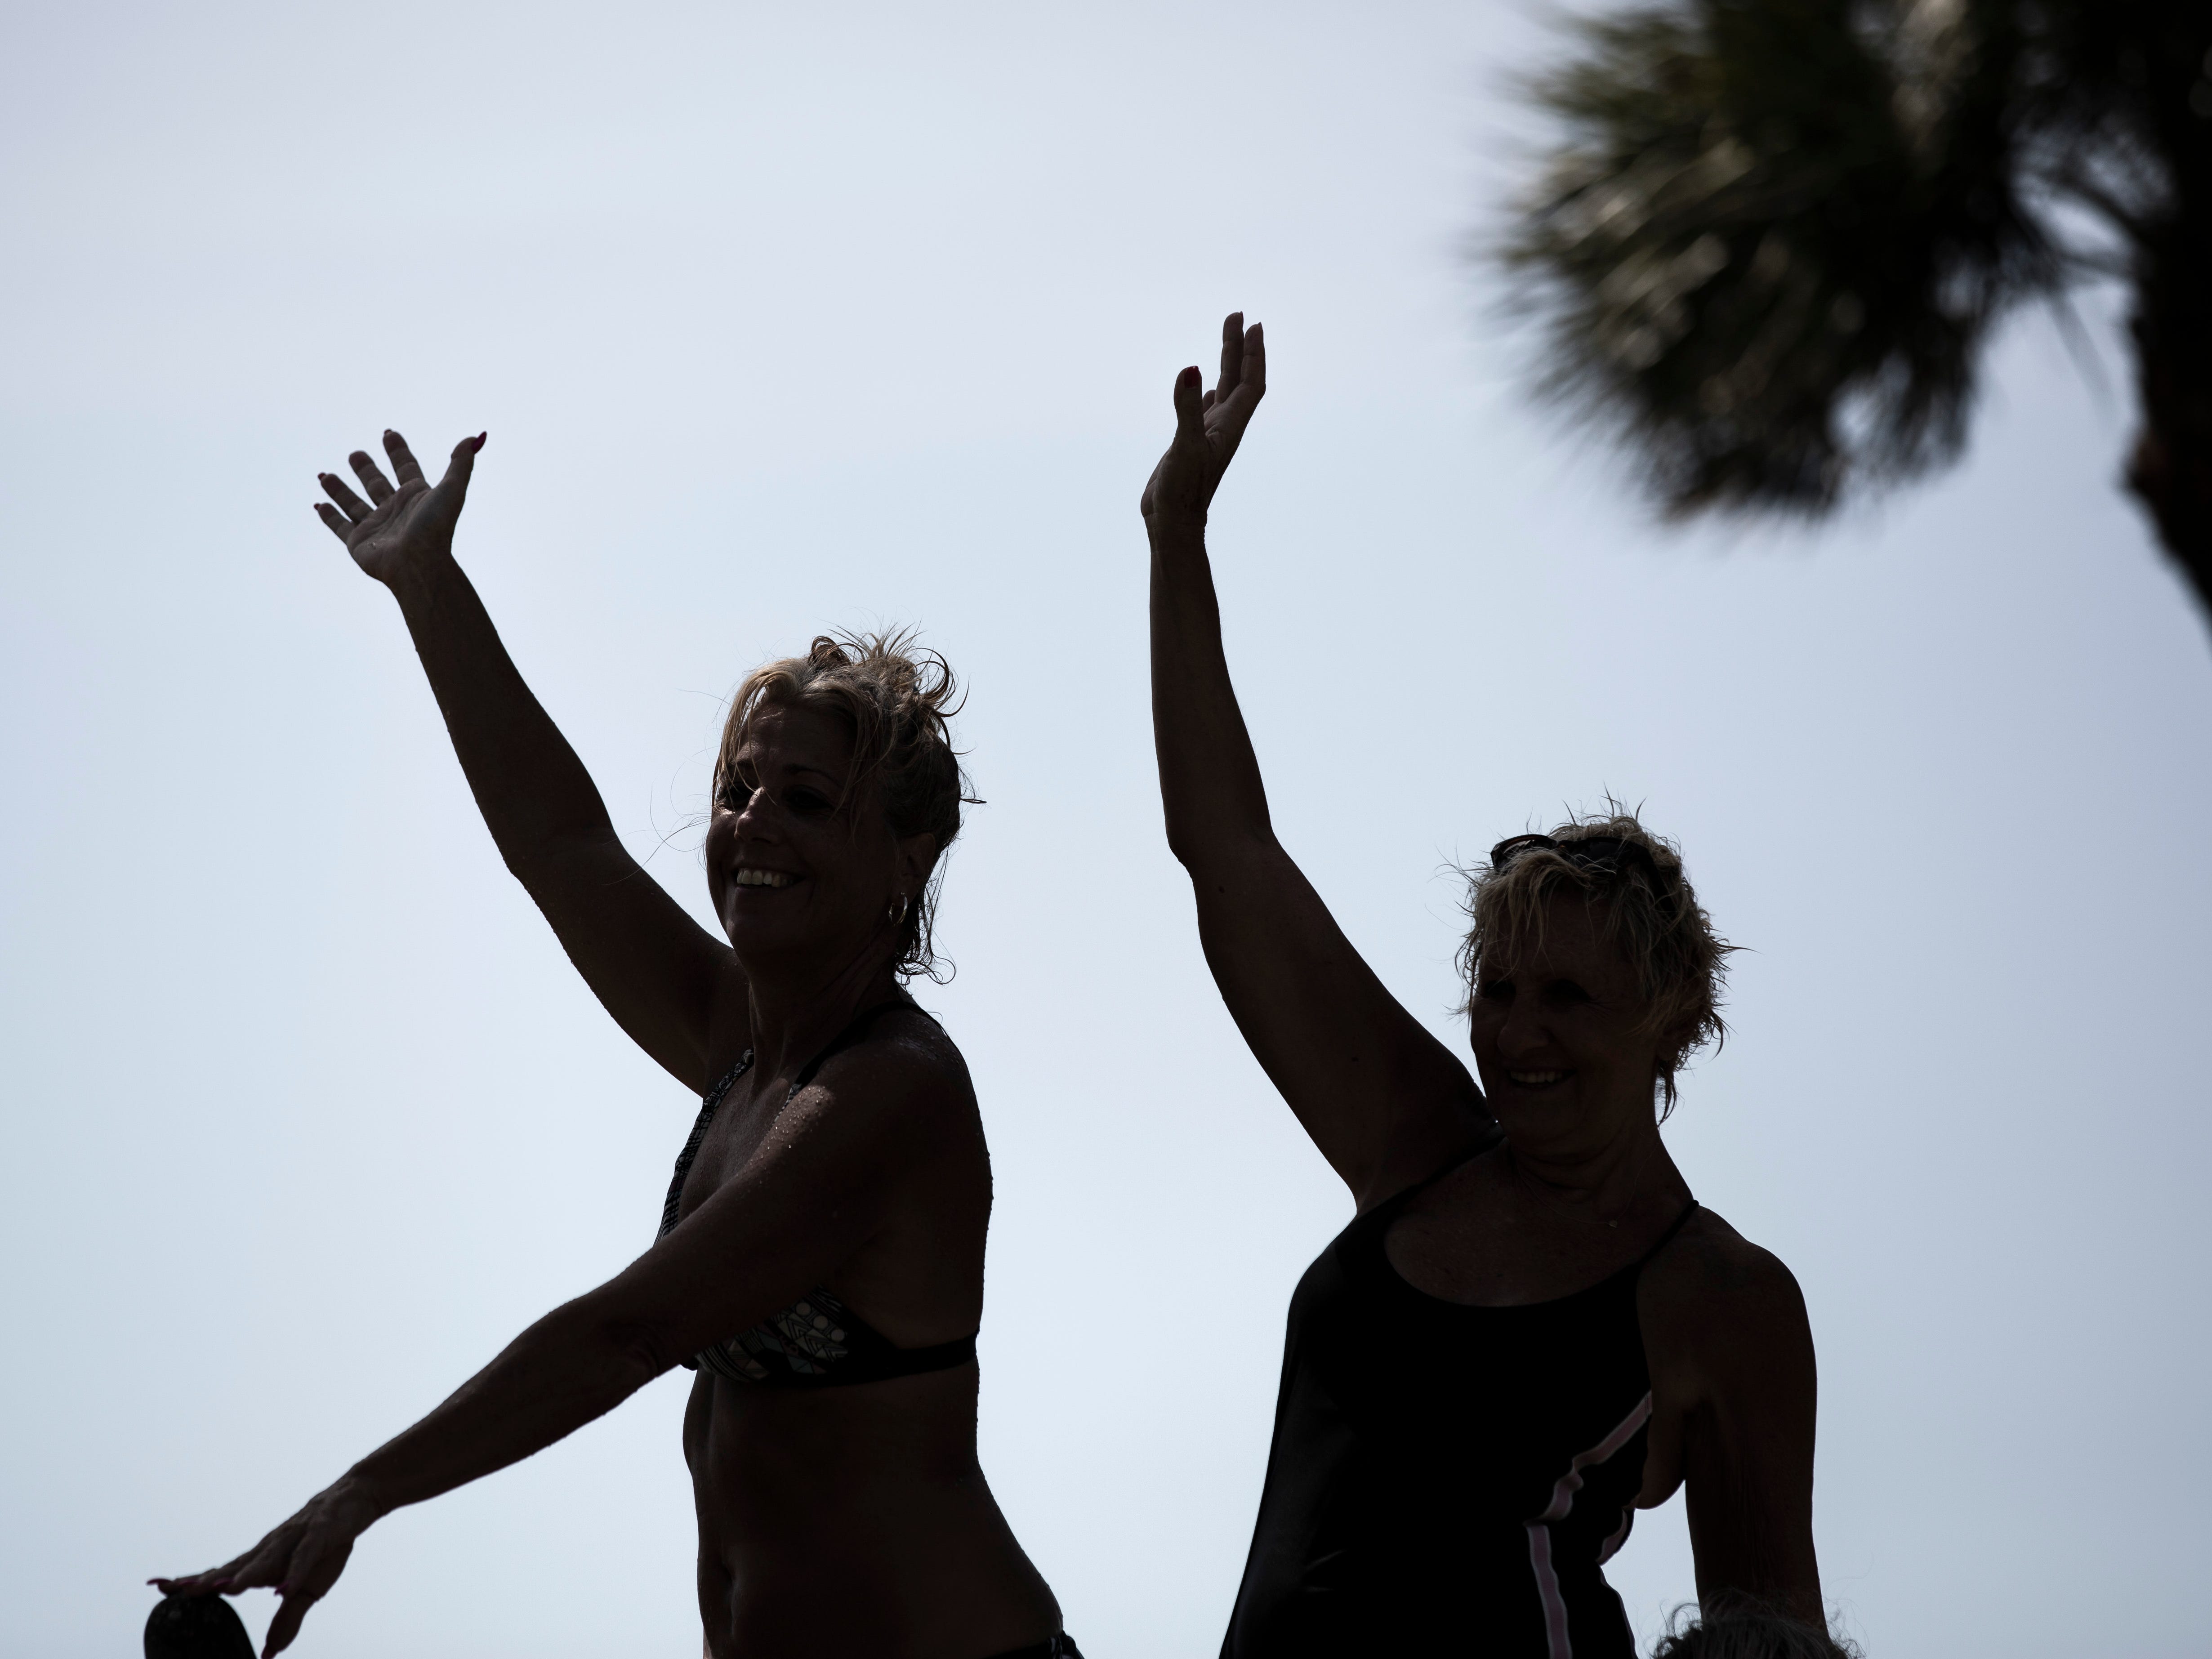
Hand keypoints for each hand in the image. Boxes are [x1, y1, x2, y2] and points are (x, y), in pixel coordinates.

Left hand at [151, 1478, 383, 1657]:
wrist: (357, 1497)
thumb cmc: (327, 1544)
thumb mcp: (308, 1589)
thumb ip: (287, 1619)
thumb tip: (268, 1655)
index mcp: (263, 1559)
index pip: (222, 1572)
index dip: (192, 1581)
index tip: (157, 1587)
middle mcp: (272, 1548)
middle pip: (236, 1564)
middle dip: (208, 1578)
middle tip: (178, 1590)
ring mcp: (296, 1538)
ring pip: (268, 1559)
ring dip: (247, 1574)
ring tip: (226, 1588)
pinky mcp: (322, 1534)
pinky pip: (306, 1557)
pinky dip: (295, 1574)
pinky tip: (284, 1589)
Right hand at [316, 429, 483, 585]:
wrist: (418, 564)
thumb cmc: (435, 529)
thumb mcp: (452, 491)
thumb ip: (461, 464)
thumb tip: (475, 437)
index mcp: (415, 497)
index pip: (405, 468)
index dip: (398, 451)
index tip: (388, 433)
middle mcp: (395, 510)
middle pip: (377, 484)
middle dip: (365, 469)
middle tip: (355, 454)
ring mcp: (375, 527)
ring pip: (354, 503)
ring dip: (340, 489)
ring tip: (324, 475)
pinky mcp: (358, 543)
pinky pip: (340, 526)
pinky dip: (329, 516)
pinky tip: (319, 504)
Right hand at [1140, 312, 1265, 532]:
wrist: (1173, 525)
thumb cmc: (1182, 492)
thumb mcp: (1184, 446)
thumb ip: (1187, 407)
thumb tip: (1190, 369)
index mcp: (1228, 427)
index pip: (1250, 383)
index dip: (1254, 354)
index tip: (1253, 325)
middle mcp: (1223, 428)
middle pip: (1239, 380)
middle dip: (1239, 348)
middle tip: (1237, 316)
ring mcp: (1208, 436)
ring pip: (1223, 391)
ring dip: (1226, 364)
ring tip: (1226, 337)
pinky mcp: (1191, 445)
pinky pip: (1206, 410)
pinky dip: (1207, 391)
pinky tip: (1205, 386)